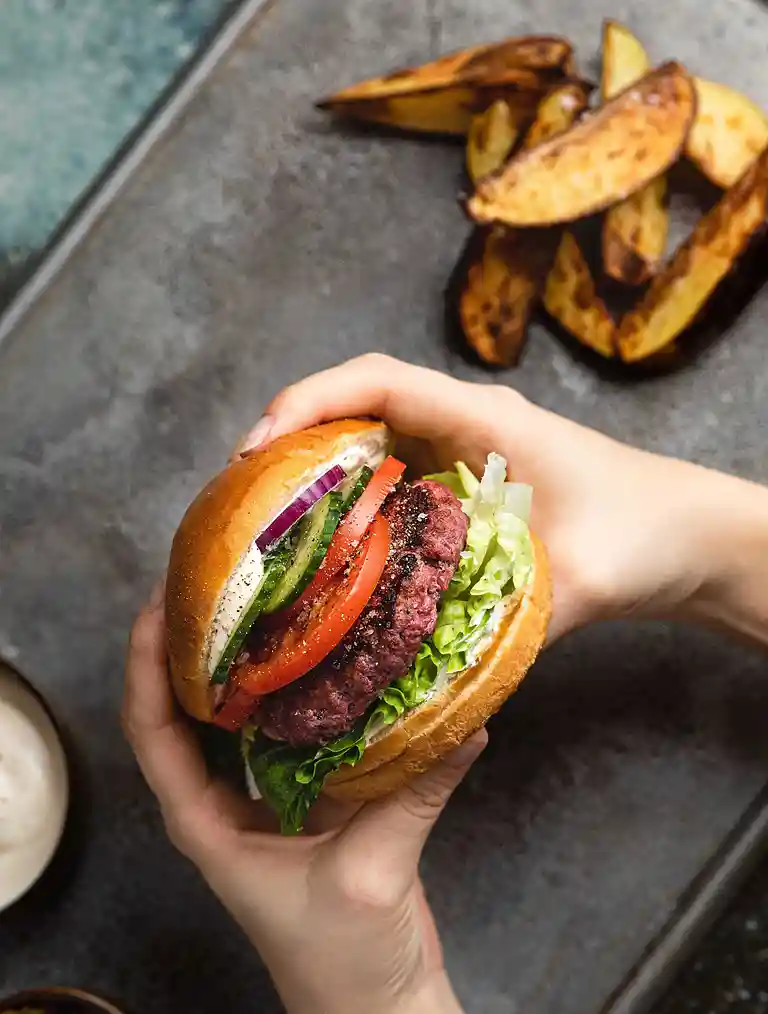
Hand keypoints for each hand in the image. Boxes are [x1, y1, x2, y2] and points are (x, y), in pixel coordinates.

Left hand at [123, 586, 478, 1013]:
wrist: (375, 1007)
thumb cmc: (343, 962)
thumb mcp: (370, 874)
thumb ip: (413, 794)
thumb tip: (467, 721)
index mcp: (205, 824)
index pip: (154, 730)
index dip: (147, 664)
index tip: (161, 603)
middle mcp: (224, 804)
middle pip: (184, 710)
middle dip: (189, 643)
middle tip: (215, 578)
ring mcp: (267, 799)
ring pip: (239, 715)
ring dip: (242, 659)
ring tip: (263, 597)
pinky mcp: (310, 799)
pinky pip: (296, 729)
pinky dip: (303, 690)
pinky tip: (330, 651)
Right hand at [235, 354, 766, 643]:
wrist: (687, 535)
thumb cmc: (646, 533)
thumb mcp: (579, 579)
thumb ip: (511, 619)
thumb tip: (425, 670)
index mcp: (486, 420)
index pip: (380, 381)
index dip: (310, 401)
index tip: (259, 446)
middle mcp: (466, 424)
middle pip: (357, 405)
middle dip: (291, 437)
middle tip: (241, 498)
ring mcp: (463, 452)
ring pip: (369, 440)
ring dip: (313, 470)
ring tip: (264, 523)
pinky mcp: (464, 485)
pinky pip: (391, 475)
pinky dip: (349, 499)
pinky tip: (327, 547)